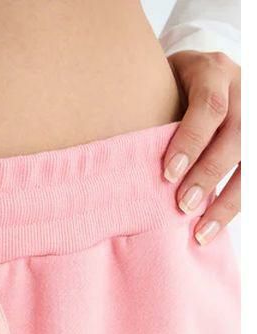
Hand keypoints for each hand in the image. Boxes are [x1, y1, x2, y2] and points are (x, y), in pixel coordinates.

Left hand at [163, 51, 239, 245]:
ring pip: (251, 158)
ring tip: (202, 231)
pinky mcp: (256, 137)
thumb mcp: (157, 87)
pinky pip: (252, 174)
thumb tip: (122, 162)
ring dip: (228, 200)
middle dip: (208, 174)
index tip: (168, 174)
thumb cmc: (166, 87)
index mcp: (213, 71)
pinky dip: (235, 203)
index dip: (190, 142)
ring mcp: (254, 111)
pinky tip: (215, 225)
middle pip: (236, 134)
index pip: (209, 106)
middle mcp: (242, 87)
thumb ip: (151, 115)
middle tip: (183, 205)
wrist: (197, 72)